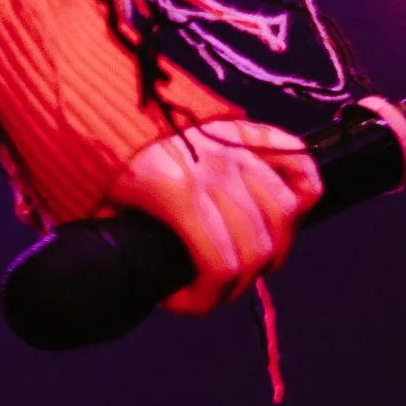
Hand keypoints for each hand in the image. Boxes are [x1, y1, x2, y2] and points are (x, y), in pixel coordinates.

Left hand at [108, 118, 320, 315]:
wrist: (102, 104)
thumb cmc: (101, 165)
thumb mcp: (103, 213)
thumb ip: (131, 250)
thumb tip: (156, 286)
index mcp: (175, 194)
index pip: (221, 266)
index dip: (210, 298)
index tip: (189, 301)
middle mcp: (215, 170)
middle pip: (257, 247)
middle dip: (240, 282)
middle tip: (219, 288)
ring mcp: (234, 146)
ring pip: (284, 211)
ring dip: (275, 246)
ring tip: (256, 261)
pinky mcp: (246, 129)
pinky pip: (297, 158)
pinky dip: (305, 188)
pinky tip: (291, 215)